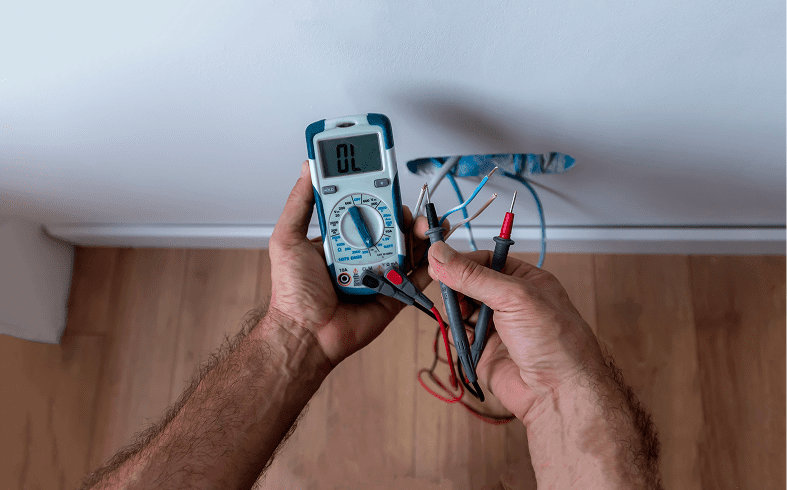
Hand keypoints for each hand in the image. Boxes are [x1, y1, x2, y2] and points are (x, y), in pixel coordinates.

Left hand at [267, 161, 433, 366]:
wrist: (305, 333)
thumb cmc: (293, 292)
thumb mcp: (287, 238)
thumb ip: (299, 203)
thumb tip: (307, 168)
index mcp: (340, 238)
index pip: (364, 209)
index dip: (378, 196)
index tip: (388, 182)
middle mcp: (362, 253)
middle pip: (391, 226)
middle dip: (404, 214)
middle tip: (406, 211)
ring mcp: (379, 274)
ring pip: (407, 248)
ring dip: (419, 235)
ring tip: (422, 229)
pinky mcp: (394, 295)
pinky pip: (416, 278)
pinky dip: (429, 265)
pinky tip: (434, 252)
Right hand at [422, 240, 604, 421]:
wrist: (560, 393)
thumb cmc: (555, 342)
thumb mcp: (514, 297)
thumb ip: (474, 276)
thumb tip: (441, 254)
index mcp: (525, 281)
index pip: (485, 261)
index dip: (461, 261)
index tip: (438, 262)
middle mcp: (512, 303)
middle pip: (470, 285)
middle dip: (456, 287)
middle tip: (446, 291)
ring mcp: (498, 328)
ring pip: (463, 310)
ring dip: (455, 311)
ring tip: (458, 315)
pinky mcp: (486, 352)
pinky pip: (462, 337)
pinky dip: (457, 335)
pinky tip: (465, 336)